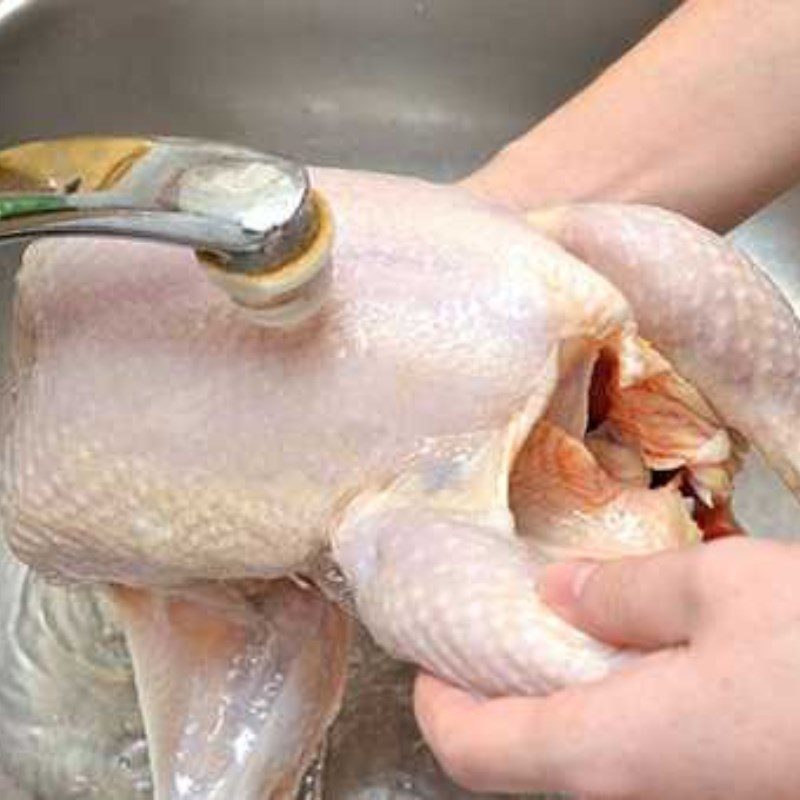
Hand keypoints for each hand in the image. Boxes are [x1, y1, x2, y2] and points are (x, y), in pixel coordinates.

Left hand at [414, 538, 799, 798]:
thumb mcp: (723, 591)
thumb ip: (627, 594)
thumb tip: (556, 594)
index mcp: (606, 753)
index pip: (472, 750)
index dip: (435, 701)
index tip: (427, 649)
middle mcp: (630, 799)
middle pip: (516, 761)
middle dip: (487, 697)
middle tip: (485, 626)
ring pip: (573, 760)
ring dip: (543, 701)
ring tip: (544, 629)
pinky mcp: (719, 785)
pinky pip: (625, 756)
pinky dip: (598, 708)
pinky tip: (622, 656)